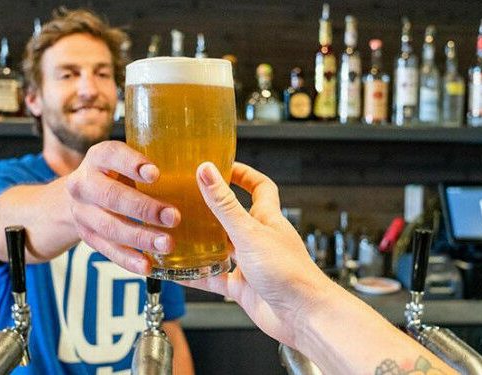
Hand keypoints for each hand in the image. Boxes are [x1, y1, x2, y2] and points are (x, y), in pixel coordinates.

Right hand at [65, 141, 179, 274]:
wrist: (84, 195)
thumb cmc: (120, 175)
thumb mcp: (130, 161)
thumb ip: (157, 163)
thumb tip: (207, 169)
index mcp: (99, 157)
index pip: (112, 155)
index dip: (132, 164)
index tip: (156, 173)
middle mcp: (84, 183)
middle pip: (112, 196)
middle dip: (144, 208)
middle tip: (174, 216)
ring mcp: (82, 212)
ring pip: (110, 227)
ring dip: (140, 237)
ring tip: (167, 243)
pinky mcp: (87, 236)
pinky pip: (107, 250)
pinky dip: (129, 259)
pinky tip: (148, 265)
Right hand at [183, 162, 331, 347]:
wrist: (303, 315)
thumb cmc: (289, 273)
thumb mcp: (249, 232)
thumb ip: (224, 204)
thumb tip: (207, 170)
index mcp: (267, 218)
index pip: (259, 187)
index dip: (242, 174)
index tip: (222, 166)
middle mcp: (259, 239)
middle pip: (234, 216)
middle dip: (212, 208)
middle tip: (189, 199)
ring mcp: (250, 263)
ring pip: (221, 248)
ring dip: (201, 242)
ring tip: (178, 232)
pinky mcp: (242, 288)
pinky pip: (214, 278)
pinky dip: (197, 275)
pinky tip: (179, 272)